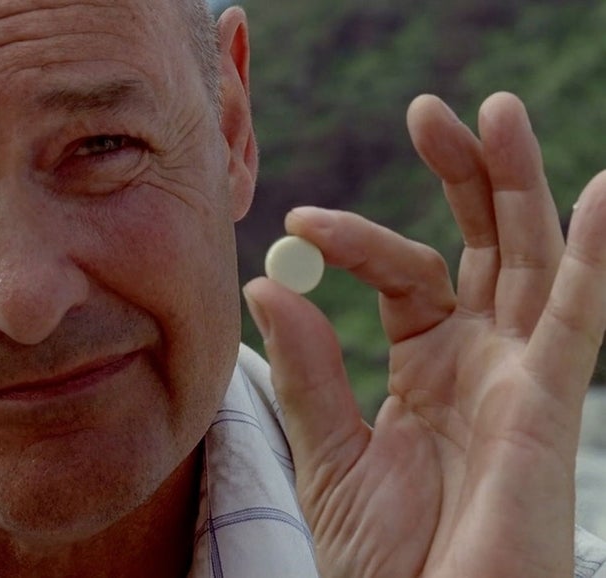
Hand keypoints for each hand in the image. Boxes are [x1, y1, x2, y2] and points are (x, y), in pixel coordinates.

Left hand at [243, 92, 605, 576]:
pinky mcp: (549, 407)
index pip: (403, 273)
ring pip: (530, 260)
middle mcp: (482, 361)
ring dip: (519, 185)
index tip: (297, 226)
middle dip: (462, 175)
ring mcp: (520, 378)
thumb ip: (310, 372)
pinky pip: (578, 321)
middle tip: (430, 109)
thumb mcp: (332, 456)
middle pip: (482, 246)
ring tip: (495, 111)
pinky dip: (594, 256)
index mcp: (428, 367)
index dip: (355, 240)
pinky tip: (602, 192)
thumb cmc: (386, 559)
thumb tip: (269, 284)